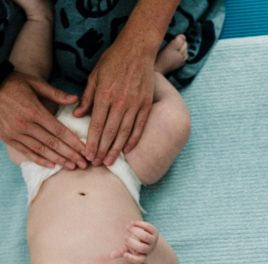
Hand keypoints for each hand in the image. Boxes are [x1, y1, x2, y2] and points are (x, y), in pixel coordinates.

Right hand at [0, 72, 86, 167]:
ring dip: (58, 160)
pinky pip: (26, 151)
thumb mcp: (35, 83)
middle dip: (70, 155)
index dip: (74, 143)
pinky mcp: (7, 137)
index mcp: (35, 111)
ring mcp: (15, 132)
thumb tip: (76, 99)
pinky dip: (39, 160)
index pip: (60, 131)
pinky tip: (51, 166)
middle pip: (53, 143)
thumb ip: (56, 93)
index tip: (86, 151)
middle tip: (84, 164)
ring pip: (41, 150)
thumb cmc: (14, 83)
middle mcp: (25, 124)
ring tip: (72, 167)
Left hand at [73, 39, 153, 166]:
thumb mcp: (94, 76)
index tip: (88, 154)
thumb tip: (77, 115)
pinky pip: (139, 126)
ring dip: (116, 149)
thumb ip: (87, 97)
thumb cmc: (113, 61)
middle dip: (102, 150)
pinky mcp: (145, 105)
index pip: (96, 125)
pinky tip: (128, 149)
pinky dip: (133, 139)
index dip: (91, 142)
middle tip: (97, 163)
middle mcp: (119, 102)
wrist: (137, 50)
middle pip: (109, 132)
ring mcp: (134, 104)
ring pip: (124, 132)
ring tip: (111, 161)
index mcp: (104, 95)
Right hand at [111, 221, 158, 263]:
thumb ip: (121, 252)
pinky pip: (147, 227)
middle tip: (125, 237)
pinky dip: (139, 224)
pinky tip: (132, 223)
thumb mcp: (128, 249)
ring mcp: (153, 240)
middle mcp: (149, 249)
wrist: (150, 240)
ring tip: (128, 227)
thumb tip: (111, 256)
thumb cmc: (136, 245)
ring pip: (144, 236)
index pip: (139, 260)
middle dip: (131, 242)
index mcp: (142, 256)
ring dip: (135, 231)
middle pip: (141, 247)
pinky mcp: (155, 232)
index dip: (132, 258)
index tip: (125, 254)